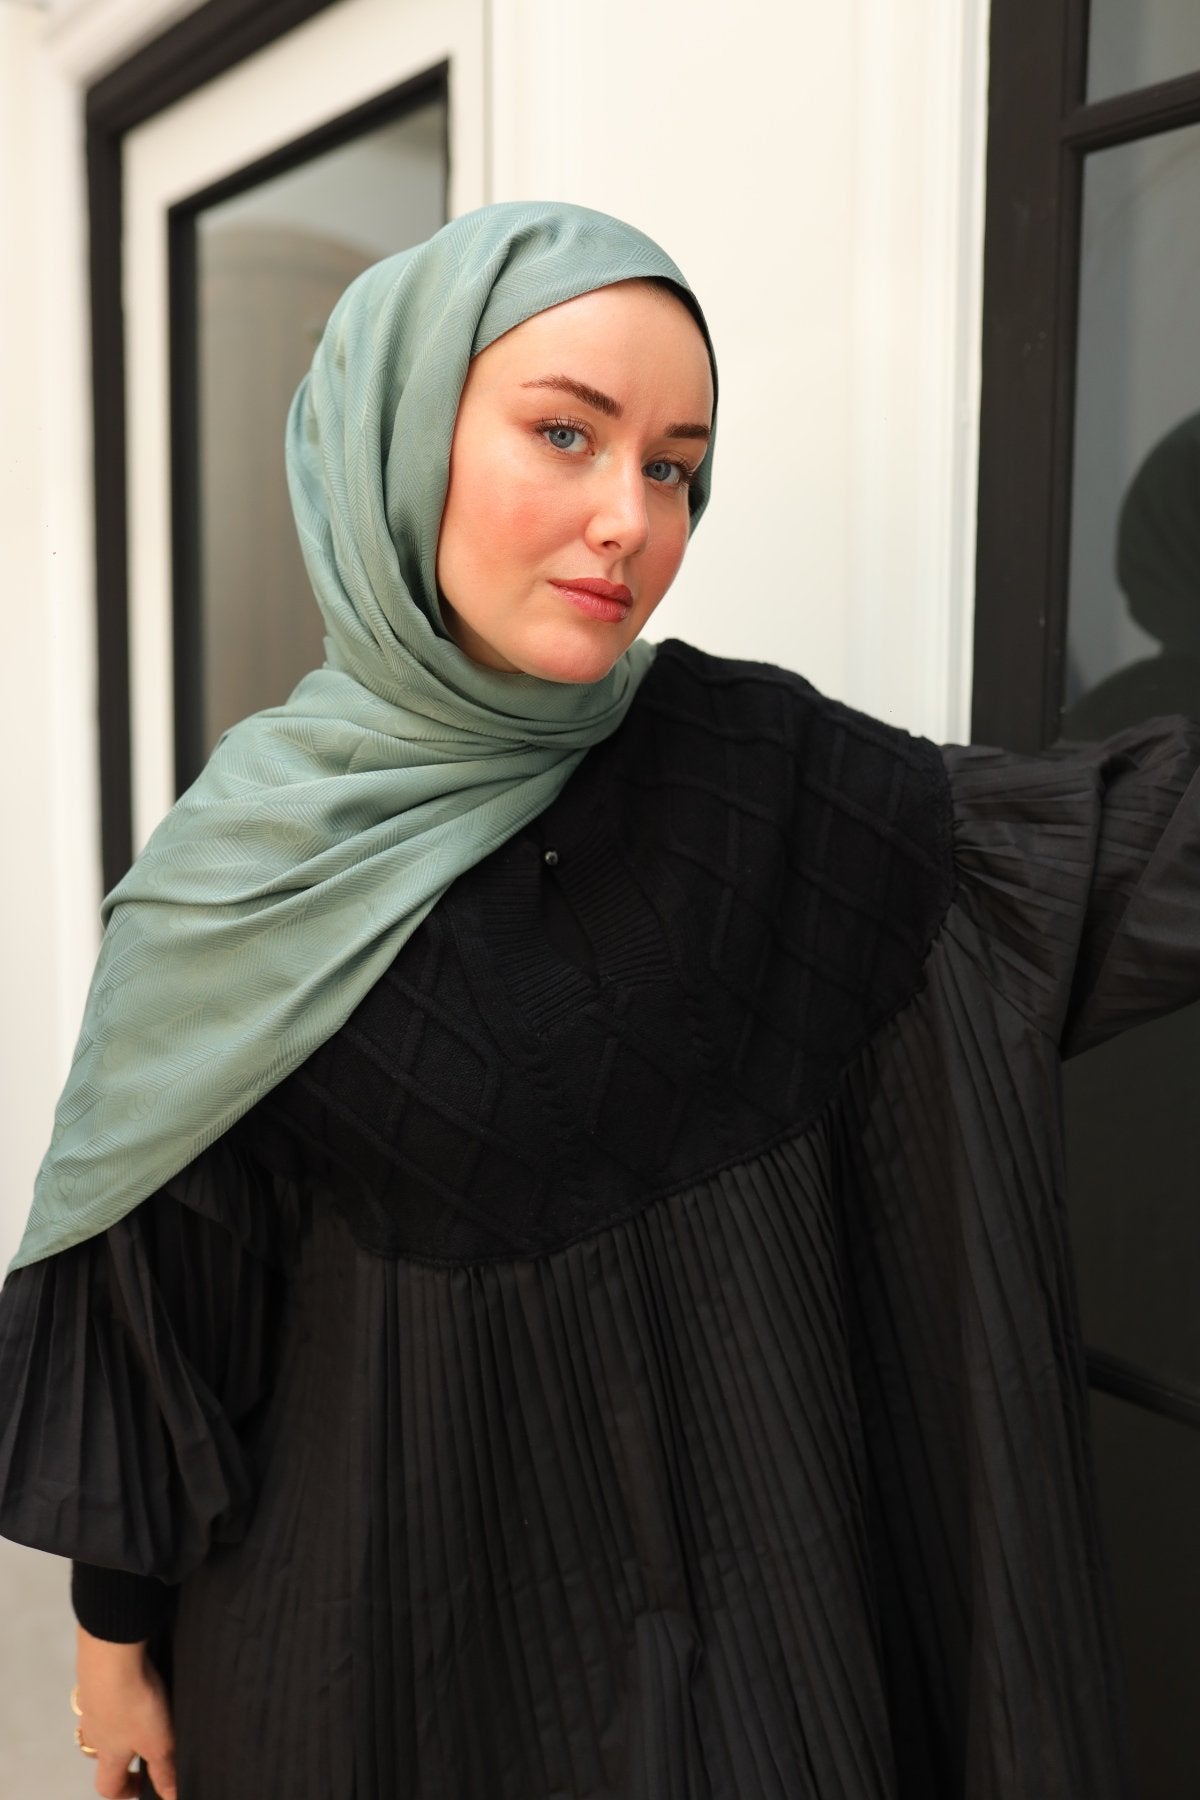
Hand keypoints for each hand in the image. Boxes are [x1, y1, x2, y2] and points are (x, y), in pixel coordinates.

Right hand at [74, 1626, 177, 1799]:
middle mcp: (94, 1730)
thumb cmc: (133, 1704)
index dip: (122, 1792)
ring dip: (113, 1721)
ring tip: (137, 1708)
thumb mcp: (158, 1742)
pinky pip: (100, 1690)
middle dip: (115, 1753)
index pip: (107, 1786)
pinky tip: (131, 1677)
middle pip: (97, 1752)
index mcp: (109, 1753)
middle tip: (138, 1745)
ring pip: (96, 1720)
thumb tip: (171, 1796)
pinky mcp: (92, 1674)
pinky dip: (112, 1690)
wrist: (111, 1656)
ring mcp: (90, 1701)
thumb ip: (164, 1770)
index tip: (141, 1787)